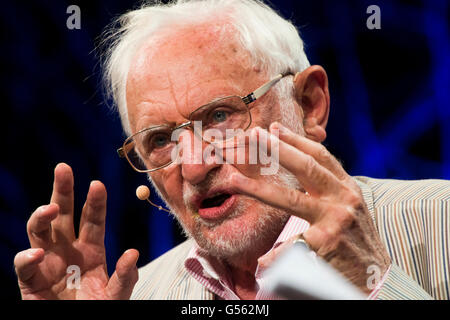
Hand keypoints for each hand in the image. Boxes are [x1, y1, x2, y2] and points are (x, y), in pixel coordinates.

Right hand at [14, 163, 138, 299]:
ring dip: (42, 216)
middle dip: (63, 191)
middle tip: (63, 168)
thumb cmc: (96, 311)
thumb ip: (125, 278)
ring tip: (52, 208)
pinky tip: (39, 252)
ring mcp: (48, 263)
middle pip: (63, 215)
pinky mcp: (30, 281)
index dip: (95, 202)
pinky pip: (24, 265)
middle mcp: (68, 251)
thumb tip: (132, 253)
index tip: (97, 184)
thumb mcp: (116, 296)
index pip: (93, 219)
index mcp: (91, 250)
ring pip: (39, 231)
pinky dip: (28, 257)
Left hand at [230, 123, 390, 293]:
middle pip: (305, 167)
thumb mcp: (350, 206)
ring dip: (257, 189)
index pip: (319, 156)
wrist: (379, 276)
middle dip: (277, 149)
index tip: (274, 128)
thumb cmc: (358, 239)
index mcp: (346, 187)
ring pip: (290, 200)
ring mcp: (335, 220)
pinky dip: (277, 254)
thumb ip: (329, 188)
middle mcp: (343, 198)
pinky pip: (294, 247)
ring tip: (233, 181)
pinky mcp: (328, 245)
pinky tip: (263, 260)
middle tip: (254, 135)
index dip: (296, 140)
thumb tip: (302, 167)